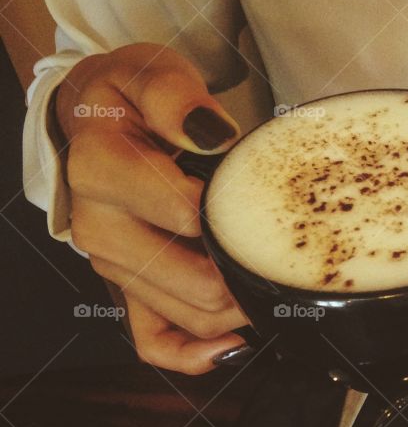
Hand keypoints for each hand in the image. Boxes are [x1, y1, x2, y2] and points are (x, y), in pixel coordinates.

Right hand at [56, 42, 247, 373]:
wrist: (104, 121)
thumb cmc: (133, 98)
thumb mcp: (152, 72)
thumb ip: (176, 97)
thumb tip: (211, 134)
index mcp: (101, 168)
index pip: (182, 214)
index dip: (234, 217)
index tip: (264, 202)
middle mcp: (100, 226)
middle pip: (194, 280)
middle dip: (249, 271)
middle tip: (289, 250)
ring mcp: (113, 266)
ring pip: (188, 314)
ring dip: (240, 307)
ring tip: (273, 279)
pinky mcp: (125, 290)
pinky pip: (153, 342)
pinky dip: (195, 354)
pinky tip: (235, 344)